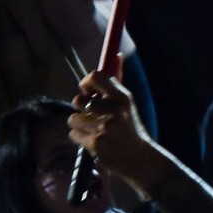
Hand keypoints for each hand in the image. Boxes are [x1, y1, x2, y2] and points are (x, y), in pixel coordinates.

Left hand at [69, 71, 162, 189]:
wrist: (139, 158)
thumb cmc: (131, 128)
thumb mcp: (128, 103)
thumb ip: (116, 82)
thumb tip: (117, 54)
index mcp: (122, 97)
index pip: (95, 76)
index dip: (86, 83)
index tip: (88, 92)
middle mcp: (113, 110)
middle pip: (78, 100)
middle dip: (80, 108)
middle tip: (91, 115)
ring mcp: (103, 127)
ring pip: (73, 118)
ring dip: (79, 124)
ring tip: (92, 129)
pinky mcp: (95, 143)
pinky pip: (73, 134)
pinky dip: (79, 137)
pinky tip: (92, 140)